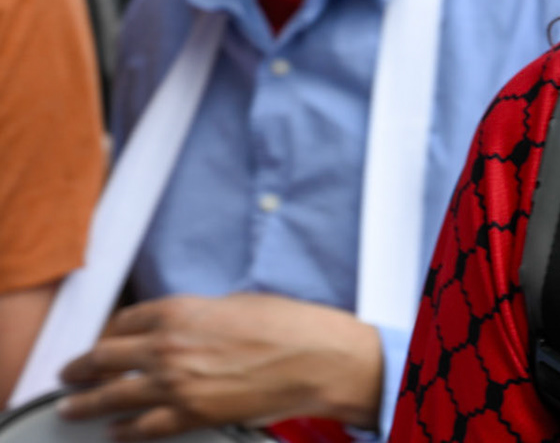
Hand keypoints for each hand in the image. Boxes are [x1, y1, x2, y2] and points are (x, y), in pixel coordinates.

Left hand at [58, 294, 381, 439]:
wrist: (315, 358)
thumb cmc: (288, 326)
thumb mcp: (237, 304)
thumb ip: (199, 316)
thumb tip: (183, 329)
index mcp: (179, 311)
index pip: (123, 321)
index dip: (109, 332)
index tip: (105, 340)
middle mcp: (167, 346)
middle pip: (103, 358)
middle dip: (80, 367)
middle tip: (69, 374)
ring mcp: (174, 384)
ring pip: (109, 397)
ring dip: (84, 403)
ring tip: (70, 407)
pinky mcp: (189, 415)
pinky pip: (141, 428)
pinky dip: (123, 430)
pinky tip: (115, 431)